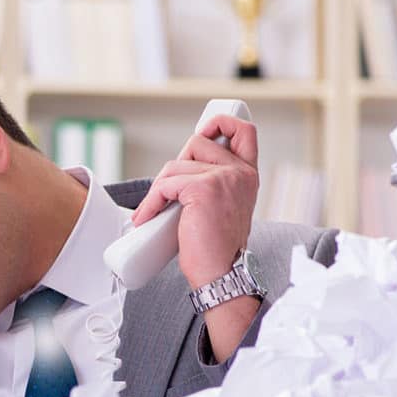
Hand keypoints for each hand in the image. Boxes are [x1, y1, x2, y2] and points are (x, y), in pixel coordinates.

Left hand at [131, 115, 258, 289]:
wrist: (221, 274)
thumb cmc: (217, 248)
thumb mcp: (223, 207)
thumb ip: (214, 183)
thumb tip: (181, 169)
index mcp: (248, 175)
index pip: (243, 130)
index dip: (220, 123)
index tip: (203, 132)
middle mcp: (240, 172)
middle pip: (196, 143)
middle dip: (175, 165)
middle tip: (169, 193)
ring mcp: (223, 178)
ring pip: (175, 165)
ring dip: (158, 189)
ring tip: (155, 212)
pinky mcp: (202, 189)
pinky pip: (165, 185)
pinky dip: (151, 202)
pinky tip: (148, 218)